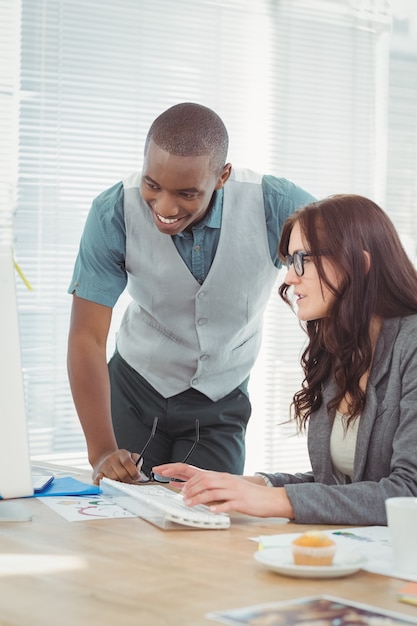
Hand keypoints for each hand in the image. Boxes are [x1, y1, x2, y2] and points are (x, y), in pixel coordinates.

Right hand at [92, 449, 144, 484]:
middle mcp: (111, 459)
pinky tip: (112, 485)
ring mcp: (103, 466)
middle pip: (122, 473)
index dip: (134, 472)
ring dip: (120, 484)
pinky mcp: (97, 474)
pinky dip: (107, 485)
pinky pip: (102, 481)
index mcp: (121, 454)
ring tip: (123, 484)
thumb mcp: (130, 456)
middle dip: (129, 481)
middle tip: (132, 483)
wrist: (103, 459)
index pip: (127, 463)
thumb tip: (138, 469)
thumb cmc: (120, 461)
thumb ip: (137, 461)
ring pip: (114, 479)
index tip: (138, 478)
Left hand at [153, 463, 293, 517]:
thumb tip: (188, 490)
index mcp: (221, 477)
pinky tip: (212, 511)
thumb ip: (209, 488)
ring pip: (212, 491)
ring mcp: (233, 490)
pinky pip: (227, 504)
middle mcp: (225, 480)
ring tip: (189, 504)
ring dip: (199, 497)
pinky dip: (218, 507)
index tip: (162, 471)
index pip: (196, 471)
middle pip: (203, 480)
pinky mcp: (241, 501)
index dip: (178, 470)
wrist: (269, 499)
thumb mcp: (226, 488)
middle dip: (188, 488)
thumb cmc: (246, 495)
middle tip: (180, 497)